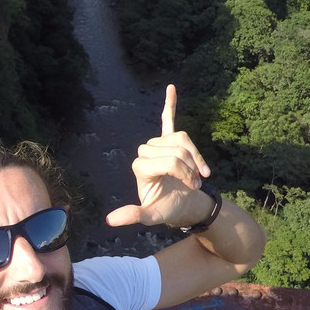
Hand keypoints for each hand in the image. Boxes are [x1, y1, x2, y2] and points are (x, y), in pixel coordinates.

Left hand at [105, 84, 210, 228]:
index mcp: (140, 167)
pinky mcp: (169, 141)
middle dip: (190, 165)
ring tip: (199, 172)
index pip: (168, 159)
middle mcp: (145, 153)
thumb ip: (133, 215)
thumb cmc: (168, 209)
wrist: (184, 204)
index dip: (184, 171)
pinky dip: (170, 104)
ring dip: (195, 155)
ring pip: (182, 138)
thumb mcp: (151, 216)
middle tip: (195, 182)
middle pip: (176, 148)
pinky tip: (171, 88)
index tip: (192, 186)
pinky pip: (167, 119)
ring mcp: (157, 146)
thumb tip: (109, 221)